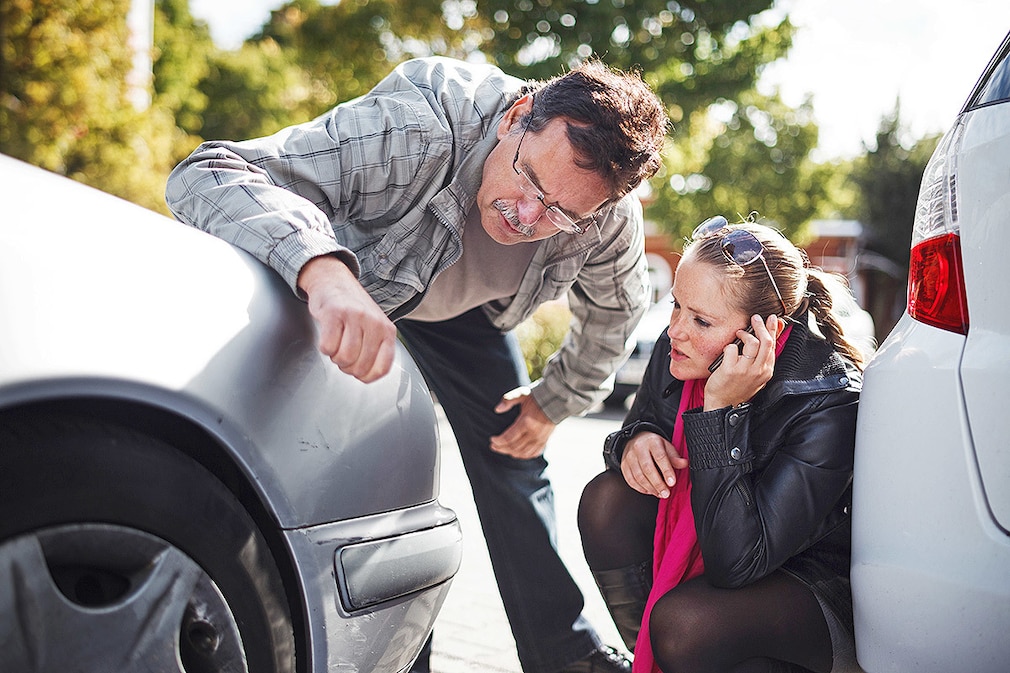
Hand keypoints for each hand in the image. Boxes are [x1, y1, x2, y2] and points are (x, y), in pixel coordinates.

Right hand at [298, 255, 396, 382]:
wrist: (334, 280)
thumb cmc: (353, 308)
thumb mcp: (375, 327)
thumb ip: (376, 349)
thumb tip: (368, 376)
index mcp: (387, 330)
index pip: (382, 368)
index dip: (367, 377)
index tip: (359, 372)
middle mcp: (374, 323)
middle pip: (360, 366)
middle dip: (348, 367)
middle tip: (344, 356)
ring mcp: (354, 317)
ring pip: (344, 358)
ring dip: (335, 358)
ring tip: (337, 346)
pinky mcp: (334, 314)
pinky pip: (328, 347)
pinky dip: (325, 348)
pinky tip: (328, 338)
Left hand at [490, 387, 556, 458]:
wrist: (556, 400)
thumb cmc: (537, 397)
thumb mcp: (522, 394)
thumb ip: (508, 400)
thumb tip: (497, 409)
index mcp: (526, 422)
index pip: (508, 438)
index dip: (498, 441)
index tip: (492, 439)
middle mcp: (534, 433)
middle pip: (514, 447)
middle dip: (501, 448)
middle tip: (493, 446)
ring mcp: (540, 439)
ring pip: (523, 453)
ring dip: (511, 453)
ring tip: (502, 449)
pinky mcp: (545, 441)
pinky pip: (533, 453)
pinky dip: (523, 455)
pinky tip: (517, 453)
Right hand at [620, 432, 688, 498]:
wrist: (636, 439)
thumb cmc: (654, 445)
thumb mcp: (666, 446)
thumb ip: (674, 457)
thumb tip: (684, 464)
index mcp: (652, 442)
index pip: (660, 457)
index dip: (666, 471)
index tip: (672, 483)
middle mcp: (638, 448)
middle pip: (647, 468)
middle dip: (658, 483)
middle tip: (666, 493)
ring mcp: (629, 457)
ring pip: (638, 476)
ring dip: (650, 488)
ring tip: (659, 494)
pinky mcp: (623, 465)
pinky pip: (630, 480)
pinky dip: (640, 488)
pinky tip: (649, 491)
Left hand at [703, 313, 779, 409]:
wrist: (723, 405)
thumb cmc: (737, 388)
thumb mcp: (756, 375)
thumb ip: (762, 358)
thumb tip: (769, 337)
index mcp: (766, 371)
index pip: (773, 345)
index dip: (772, 329)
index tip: (771, 319)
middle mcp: (758, 370)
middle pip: (765, 341)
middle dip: (761, 325)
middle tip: (755, 318)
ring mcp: (744, 370)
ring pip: (752, 342)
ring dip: (744, 334)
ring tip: (739, 333)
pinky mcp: (730, 370)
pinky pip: (732, 348)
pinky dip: (729, 346)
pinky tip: (727, 350)